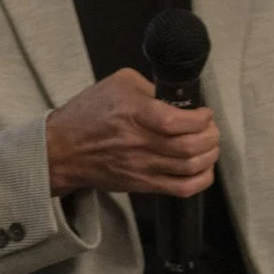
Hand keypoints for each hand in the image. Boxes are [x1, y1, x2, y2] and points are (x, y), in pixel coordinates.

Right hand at [44, 68, 219, 197]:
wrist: (62, 150)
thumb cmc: (88, 114)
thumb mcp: (116, 84)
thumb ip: (149, 87)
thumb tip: (174, 98)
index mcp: (132, 114)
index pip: (176, 121)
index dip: (200, 118)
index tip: (204, 113)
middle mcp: (138, 142)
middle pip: (190, 146)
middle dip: (211, 136)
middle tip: (210, 129)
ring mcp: (141, 167)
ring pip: (190, 167)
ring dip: (209, 156)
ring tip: (209, 146)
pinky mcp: (142, 184)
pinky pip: (181, 189)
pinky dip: (201, 180)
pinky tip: (202, 168)